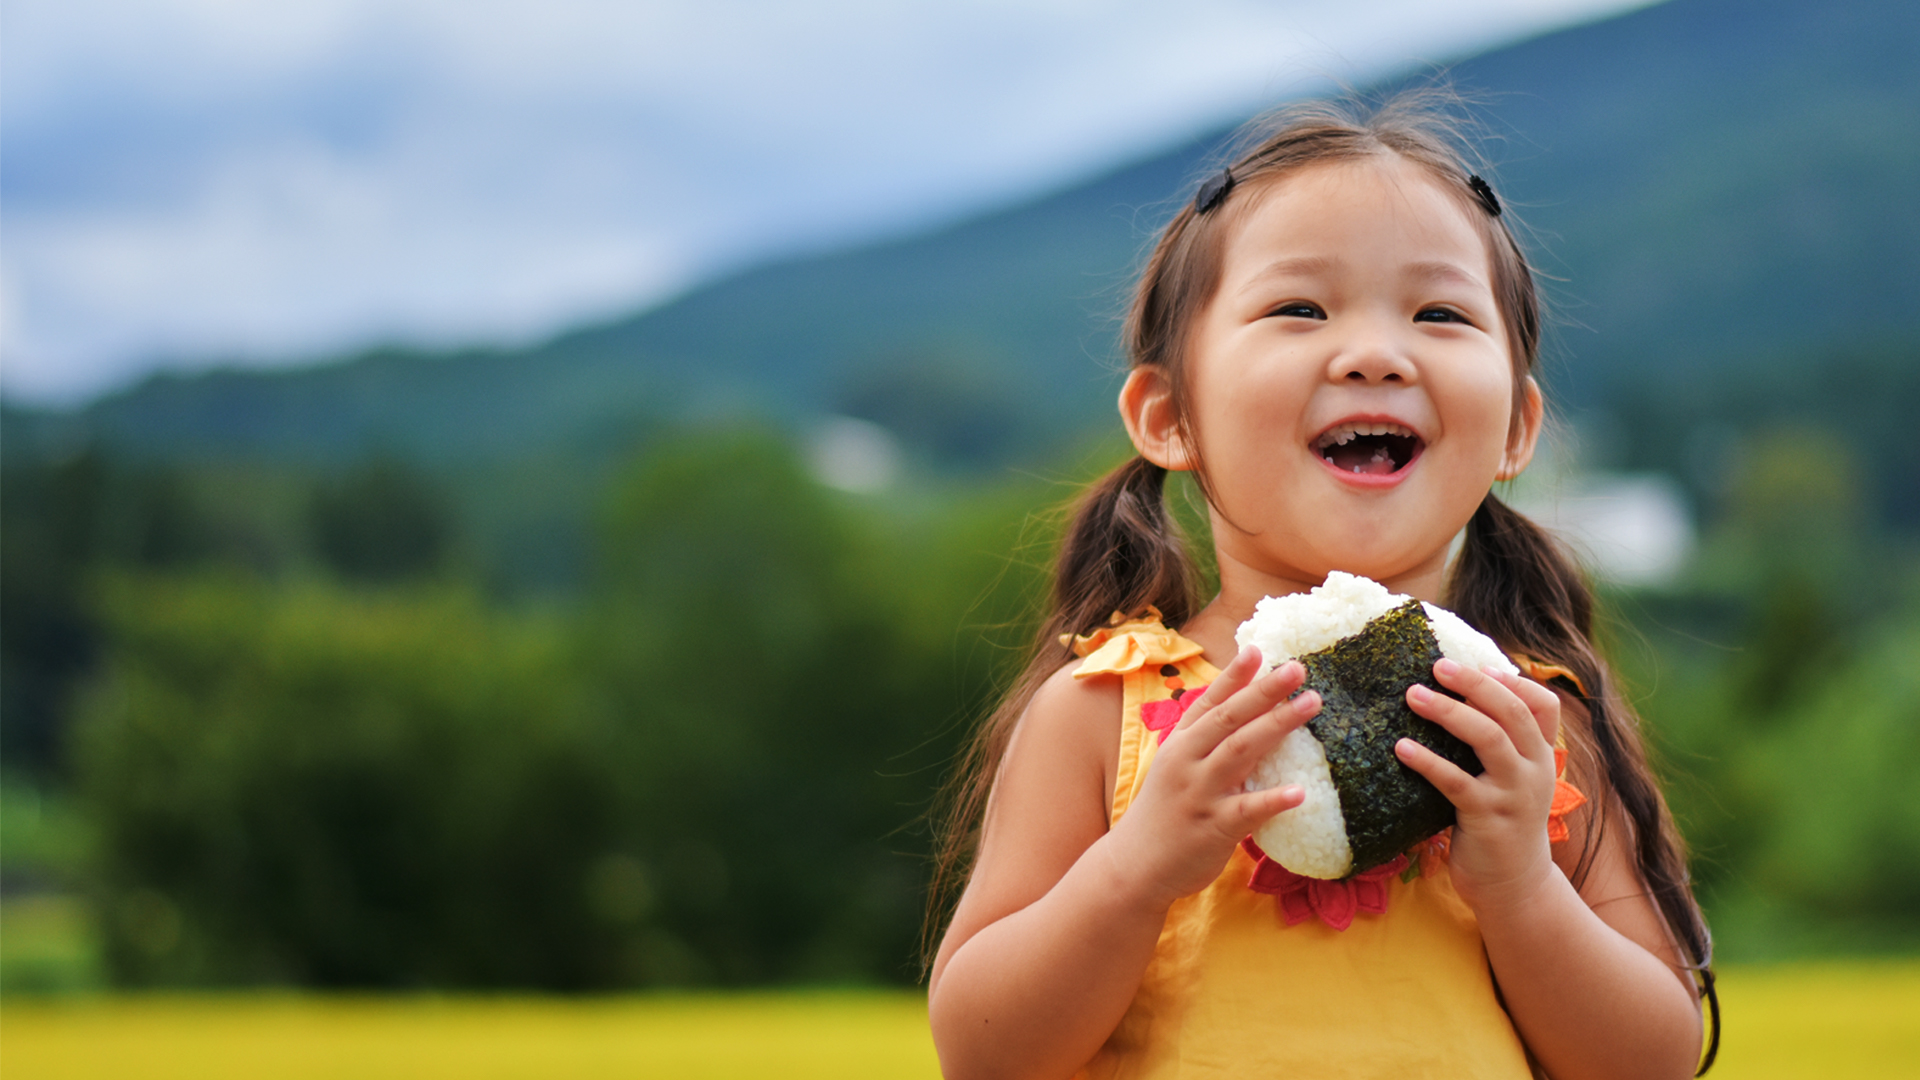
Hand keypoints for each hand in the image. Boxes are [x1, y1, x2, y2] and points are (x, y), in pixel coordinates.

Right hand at [1105, 647, 1318, 910]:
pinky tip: (1300, 792)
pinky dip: (1272, 799)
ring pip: (1240, 751)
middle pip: (1229, 718)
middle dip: (1264, 690)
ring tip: (1311, 704)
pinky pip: (1247, 811)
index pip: (1209, 702)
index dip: (1233, 675)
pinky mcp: (1212, 827)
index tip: (1257, 649)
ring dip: (1277, 724)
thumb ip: (1207, 743)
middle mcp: (1187, 761)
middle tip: (1297, 667)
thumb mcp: (1177, 769)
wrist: (1133, 866)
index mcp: (1180, 744)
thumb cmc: (1165, 813)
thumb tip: (1248, 714)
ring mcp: (1199, 793)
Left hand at [1396, 658, 1562, 914]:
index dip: (1514, 681)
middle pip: (1512, 712)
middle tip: (1436, 665)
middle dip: (1474, 683)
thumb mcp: (1512, 780)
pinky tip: (1401, 748)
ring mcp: (1514, 794)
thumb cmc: (1501, 823)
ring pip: (1488, 739)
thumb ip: (1498, 744)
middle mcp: (1535, 770)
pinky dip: (1428, 762)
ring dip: (1449, 712)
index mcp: (1541, 755)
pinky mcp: (1488, 819)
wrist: (1514, 886)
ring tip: (1413, 695)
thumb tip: (1458, 696)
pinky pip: (1456, 782)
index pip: (1544, 705)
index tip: (1481, 664)